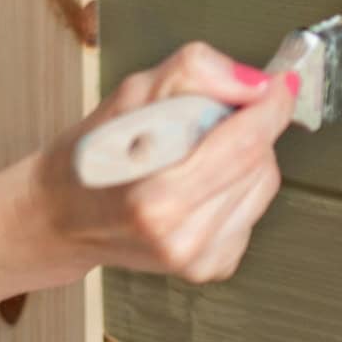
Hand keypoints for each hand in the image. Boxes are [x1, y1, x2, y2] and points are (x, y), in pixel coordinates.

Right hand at [31, 42, 291, 283]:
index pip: (243, 144)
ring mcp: (197, 258)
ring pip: (263, 185)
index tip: (280, 83)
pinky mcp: (209, 267)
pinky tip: (196, 181)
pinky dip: (235, 185)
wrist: (60, 216)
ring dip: (244, 156)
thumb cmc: (87, 156)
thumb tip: (254, 82)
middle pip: (259, 162)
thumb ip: (193, 74)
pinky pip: (252, 209)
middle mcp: (180, 237)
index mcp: (155, 200)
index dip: (271, 106)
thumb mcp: (129, 95)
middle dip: (250, 126)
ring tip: (194, 150)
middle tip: (209, 114)